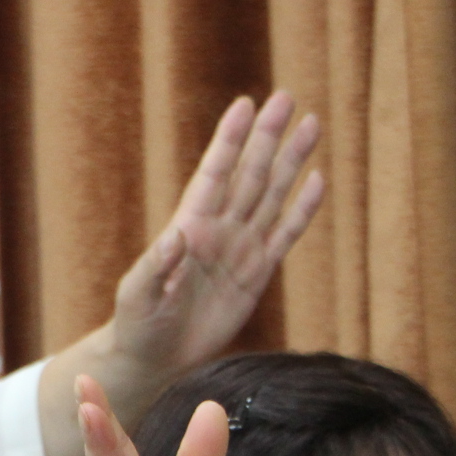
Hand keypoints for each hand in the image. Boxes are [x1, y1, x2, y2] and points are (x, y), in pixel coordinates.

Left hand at [104, 91, 324, 386]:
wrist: (156, 357)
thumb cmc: (138, 323)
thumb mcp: (138, 295)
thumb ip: (156, 266)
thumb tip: (177, 235)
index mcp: (189, 226)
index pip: (214, 174)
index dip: (230, 140)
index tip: (245, 105)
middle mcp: (218, 229)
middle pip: (249, 173)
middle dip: (267, 137)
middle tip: (287, 99)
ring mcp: (241, 248)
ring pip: (272, 194)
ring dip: (291, 161)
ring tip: (311, 124)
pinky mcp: (258, 272)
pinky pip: (285, 234)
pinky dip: (303, 209)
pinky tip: (318, 180)